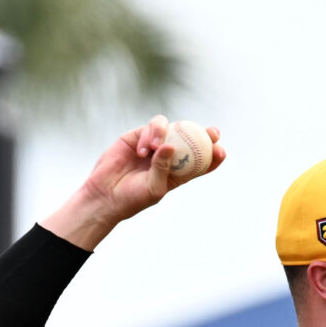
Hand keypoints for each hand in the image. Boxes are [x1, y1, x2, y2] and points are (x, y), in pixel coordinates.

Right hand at [47, 117, 225, 247]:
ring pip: (171, 128)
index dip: (214, 155)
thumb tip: (171, 146)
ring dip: (167, 133)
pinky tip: (143, 149)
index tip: (220, 151)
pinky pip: (151, 128)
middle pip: (192, 139)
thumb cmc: (132, 198)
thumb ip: (163, 168)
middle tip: (212, 132)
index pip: (202, 162)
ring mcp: (154, 145)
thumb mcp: (153, 188)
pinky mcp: (138, 136)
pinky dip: (150, 134)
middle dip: (204, 133)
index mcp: (179, 173)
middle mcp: (169, 156)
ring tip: (156, 147)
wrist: (105, 194)